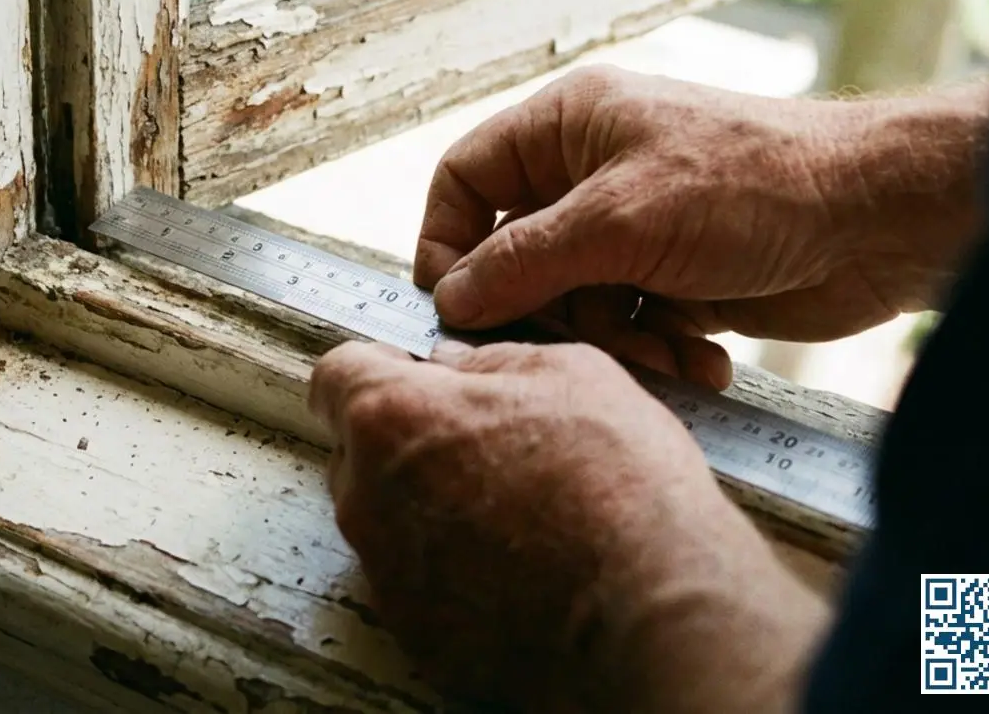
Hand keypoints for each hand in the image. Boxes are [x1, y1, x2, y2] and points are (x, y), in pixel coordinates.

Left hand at [310, 339, 828, 712]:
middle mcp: (368, 496)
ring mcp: (386, 571)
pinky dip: (451, 568)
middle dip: (406, 439)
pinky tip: (516, 563)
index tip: (410, 375)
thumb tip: (458, 364)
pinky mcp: (415, 630)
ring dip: (428, 504)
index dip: (376, 369)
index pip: (335, 376)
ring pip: (386, 517)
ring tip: (514, 509)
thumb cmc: (617, 484)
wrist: (652, 606)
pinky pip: (416, 581)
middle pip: (359, 451)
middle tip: (484, 443)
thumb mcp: (569, 373)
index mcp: (392, 417)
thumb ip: (490, 359)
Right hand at [416, 66, 988, 387]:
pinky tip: (703, 354)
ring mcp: (633, 227)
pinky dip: (658, 345)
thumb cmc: (752, 187)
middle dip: (549, 309)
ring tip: (664, 347)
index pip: (465, 179)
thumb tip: (448, 299)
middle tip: (580, 339)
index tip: (453, 305)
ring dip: (613, 338)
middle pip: (515, 255)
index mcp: (567, 127)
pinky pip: (628, 323)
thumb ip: (522, 263)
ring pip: (571, 301)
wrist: (879, 221)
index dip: (447, 241)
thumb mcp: (619, 222)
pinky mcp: (674, 275)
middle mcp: (591, 173)